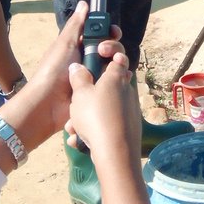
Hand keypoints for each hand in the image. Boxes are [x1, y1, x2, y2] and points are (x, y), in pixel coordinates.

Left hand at [0, 1, 119, 151]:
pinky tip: (122, 77)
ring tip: (112, 66)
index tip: (113, 31)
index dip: (109, 31)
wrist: (48, 103)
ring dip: (118, 62)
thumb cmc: (53, 70)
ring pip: (116, 65)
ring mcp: (96, 77)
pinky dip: (121, 78)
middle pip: (112, 49)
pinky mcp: (100, 92)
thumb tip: (84, 3)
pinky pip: (116, 82)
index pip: (101, 35)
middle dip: (113, 47)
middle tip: (104, 51)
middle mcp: (90, 61)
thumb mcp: (65, 43)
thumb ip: (77, 24)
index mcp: (80, 47)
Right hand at [65, 46, 139, 161]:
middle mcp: (127, 91)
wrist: (115, 152)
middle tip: (77, 102)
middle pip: (109, 84)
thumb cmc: (96, 117)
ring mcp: (129, 110)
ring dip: (86, 117)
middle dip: (89, 94)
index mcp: (117, 77)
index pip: (118, 56)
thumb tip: (78, 67)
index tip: (98, 51)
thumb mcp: (80, 94)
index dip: (110, 51)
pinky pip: (107, 124)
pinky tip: (79, 140)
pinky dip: (92, 130)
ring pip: (103, 108)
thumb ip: (78, 78)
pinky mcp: (128, 127)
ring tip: (73, 128)